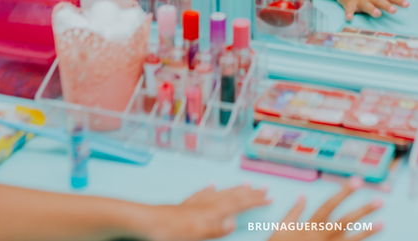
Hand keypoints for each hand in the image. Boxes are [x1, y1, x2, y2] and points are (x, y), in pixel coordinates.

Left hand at [151, 184, 271, 240]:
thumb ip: (216, 228)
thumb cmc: (171, 232)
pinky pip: (202, 194)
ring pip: (221, 193)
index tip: (269, 197)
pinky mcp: (186, 205)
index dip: (255, 200)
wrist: (148, 223)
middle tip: (264, 187)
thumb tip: (235, 222)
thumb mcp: (196, 234)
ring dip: (235, 189)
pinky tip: (212, 185)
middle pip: (233, 196)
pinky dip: (210, 189)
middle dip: (250, 192)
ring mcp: (196, 203)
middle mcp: (207, 204)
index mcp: (213, 212)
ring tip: (246, 183)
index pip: (239, 204)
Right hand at [267, 180, 381, 240]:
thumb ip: (293, 212)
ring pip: (350, 240)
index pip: (329, 205)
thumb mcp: (281, 230)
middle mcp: (320, 238)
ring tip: (382, 223)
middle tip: (380, 201)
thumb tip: (302, 196)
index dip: (343, 192)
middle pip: (345, 222)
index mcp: (309, 227)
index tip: (357, 181)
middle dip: (363, 211)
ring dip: (367, 232)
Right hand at [334, 0, 410, 20]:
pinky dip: (349, 13)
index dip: (399, 0)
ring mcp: (360, 0)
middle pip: (380, 1)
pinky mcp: (350, 3)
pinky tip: (349, 18)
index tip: (407, 5)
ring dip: (372, 9)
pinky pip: (349, 9)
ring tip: (377, 14)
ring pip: (367, 5)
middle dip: (387, 6)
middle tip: (394, 11)